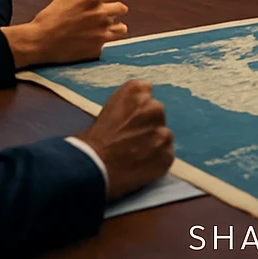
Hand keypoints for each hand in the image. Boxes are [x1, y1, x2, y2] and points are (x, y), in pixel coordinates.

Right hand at [2, 0, 128, 68]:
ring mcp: (101, 31)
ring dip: (116, 27)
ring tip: (107, 29)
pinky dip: (102, 43)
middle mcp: (100, 13)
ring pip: (122, 28)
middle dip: (115, 11)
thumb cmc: (48, 19)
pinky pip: (108, 43)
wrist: (39, 41)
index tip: (105, 2)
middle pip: (121, 9)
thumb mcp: (61, 0)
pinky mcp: (98, 47)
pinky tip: (94, 42)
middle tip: (109, 15)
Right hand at [74, 80, 174, 200]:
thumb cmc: (90, 141)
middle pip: (156, 113)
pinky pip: (166, 155)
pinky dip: (156, 160)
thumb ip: (125, 108)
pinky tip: (140, 166)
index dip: (137, 107)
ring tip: (134, 155)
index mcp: (136, 91)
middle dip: (147, 124)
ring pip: (163, 135)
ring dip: (153, 143)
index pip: (145, 91)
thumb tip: (132, 115)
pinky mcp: (167, 154)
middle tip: (131, 138)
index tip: (130, 117)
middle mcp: (154, 107)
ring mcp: (163, 132)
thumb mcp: (106, 111)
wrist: (92, 167)